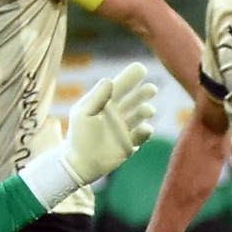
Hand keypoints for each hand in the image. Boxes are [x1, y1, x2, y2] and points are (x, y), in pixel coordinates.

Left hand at [60, 61, 157, 184]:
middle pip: (135, 99)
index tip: (141, 68)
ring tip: (148, 110)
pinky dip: (146, 131)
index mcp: (105, 103)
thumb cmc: (79, 136)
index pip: (120, 86)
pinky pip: (142, 135)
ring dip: (146, 111)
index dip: (131, 76)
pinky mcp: (129, 144)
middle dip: (144, 92)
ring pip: (140, 115)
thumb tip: (110, 80)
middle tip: (152, 89)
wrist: (80, 163)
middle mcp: (117, 114)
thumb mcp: (83, 113)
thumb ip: (96, 97)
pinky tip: (145, 129)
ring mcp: (124, 129)